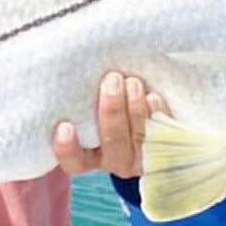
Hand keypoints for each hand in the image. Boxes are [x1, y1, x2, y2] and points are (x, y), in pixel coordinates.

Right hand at [53, 72, 168, 177]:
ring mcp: (142, 156)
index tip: (65, 125)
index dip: (67, 148)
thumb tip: (60, 63)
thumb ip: (81, 97)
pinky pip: (164, 132)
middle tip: (112, 80)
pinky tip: (152, 97)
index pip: (74, 161)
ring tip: (132, 82)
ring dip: (135, 108)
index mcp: (89, 156)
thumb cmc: (107, 105)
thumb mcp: (89, 106)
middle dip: (112, 111)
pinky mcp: (165, 146)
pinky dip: (157, 114)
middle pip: (113, 143)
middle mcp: (114, 159)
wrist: (146, 116)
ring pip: (139, 137)